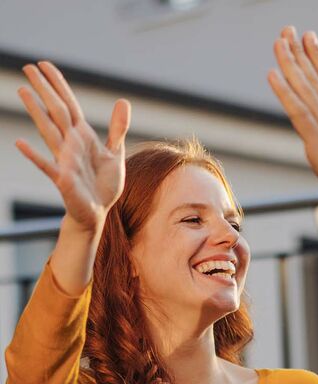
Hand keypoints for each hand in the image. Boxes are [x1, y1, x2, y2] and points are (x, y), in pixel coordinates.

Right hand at [16, 62, 130, 233]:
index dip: (58, 85)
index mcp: (83, 137)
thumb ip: (117, 129)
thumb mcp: (114, 153)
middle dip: (44, 90)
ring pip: (49, 132)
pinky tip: (21, 144)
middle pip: (56, 112)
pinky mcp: (62, 180)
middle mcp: (70, 144)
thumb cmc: (103, 184)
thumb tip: (122, 100)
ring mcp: (64, 160)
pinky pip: (47, 166)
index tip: (44, 65)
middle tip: (27, 67)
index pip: (69, 105)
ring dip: (36, 112)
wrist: (98, 211)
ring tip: (23, 91)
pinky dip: (34, 156)